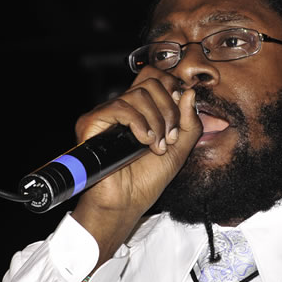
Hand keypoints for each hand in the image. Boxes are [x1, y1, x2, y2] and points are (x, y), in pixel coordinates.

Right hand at [70, 67, 201, 267]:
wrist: (126, 203)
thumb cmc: (147, 180)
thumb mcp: (179, 149)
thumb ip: (189, 122)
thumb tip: (190, 93)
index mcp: (142, 109)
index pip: (157, 77)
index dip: (173, 89)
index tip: (180, 114)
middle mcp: (123, 107)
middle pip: (151, 81)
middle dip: (169, 109)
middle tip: (170, 137)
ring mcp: (107, 114)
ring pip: (139, 94)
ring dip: (156, 121)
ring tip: (156, 145)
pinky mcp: (92, 123)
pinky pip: (119, 106)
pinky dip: (138, 122)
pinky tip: (144, 141)